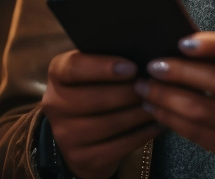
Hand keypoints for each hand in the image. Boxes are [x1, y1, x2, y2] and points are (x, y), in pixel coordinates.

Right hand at [41, 51, 162, 178]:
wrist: (80, 138)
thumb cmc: (93, 92)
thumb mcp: (91, 73)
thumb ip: (108, 62)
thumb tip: (144, 56)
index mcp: (57, 74)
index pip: (74, 67)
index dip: (104, 67)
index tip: (132, 67)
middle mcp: (55, 104)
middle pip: (95, 98)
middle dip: (130, 93)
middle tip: (154, 87)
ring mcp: (66, 135)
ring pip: (110, 123)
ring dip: (140, 113)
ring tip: (159, 104)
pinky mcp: (82, 158)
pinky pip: (119, 145)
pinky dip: (143, 134)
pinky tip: (157, 124)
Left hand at [135, 32, 214, 178]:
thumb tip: (183, 48)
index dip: (210, 44)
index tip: (181, 42)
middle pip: (214, 81)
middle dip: (176, 73)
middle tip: (151, 67)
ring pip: (201, 111)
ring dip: (166, 99)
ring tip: (146, 90)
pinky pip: (199, 134)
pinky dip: (173, 121)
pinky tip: (158, 112)